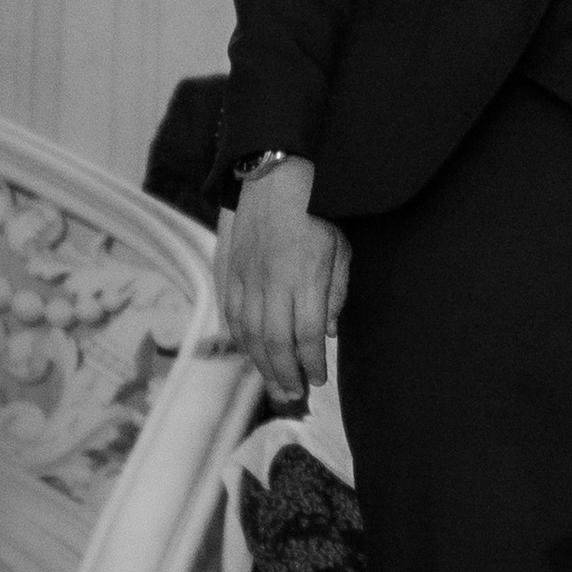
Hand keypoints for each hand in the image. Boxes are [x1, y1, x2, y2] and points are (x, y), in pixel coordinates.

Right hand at [218, 158, 349, 409]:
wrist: (275, 176)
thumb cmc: (317, 211)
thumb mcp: (341, 248)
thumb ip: (335, 292)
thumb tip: (327, 333)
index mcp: (304, 277)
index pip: (307, 334)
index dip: (312, 362)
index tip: (319, 379)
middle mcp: (272, 282)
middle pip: (275, 341)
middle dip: (285, 374)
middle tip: (294, 395)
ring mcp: (246, 277)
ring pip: (249, 333)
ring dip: (261, 364)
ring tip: (274, 384)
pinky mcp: (229, 271)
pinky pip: (231, 314)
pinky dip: (241, 340)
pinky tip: (251, 354)